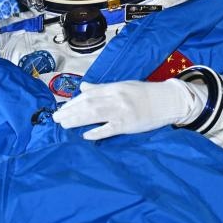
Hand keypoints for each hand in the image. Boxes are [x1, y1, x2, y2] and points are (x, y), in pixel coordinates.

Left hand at [52, 79, 204, 140]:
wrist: (166, 101)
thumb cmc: (144, 94)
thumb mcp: (122, 86)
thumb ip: (101, 88)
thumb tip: (83, 87)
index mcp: (114, 88)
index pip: (88, 94)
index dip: (73, 102)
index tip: (62, 108)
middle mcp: (116, 98)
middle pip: (88, 104)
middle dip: (70, 111)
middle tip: (56, 118)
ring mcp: (122, 111)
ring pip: (95, 115)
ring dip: (77, 120)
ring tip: (64, 124)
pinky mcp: (128, 124)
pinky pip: (109, 129)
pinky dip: (97, 132)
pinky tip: (85, 135)